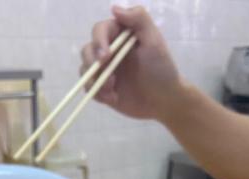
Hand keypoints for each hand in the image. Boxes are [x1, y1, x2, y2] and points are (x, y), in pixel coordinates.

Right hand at [80, 5, 179, 121]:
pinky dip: (97, 94)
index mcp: (120, 36)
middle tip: (107, 75)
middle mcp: (109, 50)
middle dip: (92, 62)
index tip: (106, 56)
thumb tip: (114, 9)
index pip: (100, 30)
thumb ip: (139, 19)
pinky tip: (113, 98)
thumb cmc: (161, 69)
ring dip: (94, 80)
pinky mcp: (102, 88)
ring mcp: (105, 70)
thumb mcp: (154, 40)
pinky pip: (90, 88)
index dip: (99, 41)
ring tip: (112, 90)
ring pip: (85, 69)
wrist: (163, 100)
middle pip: (88, 49)